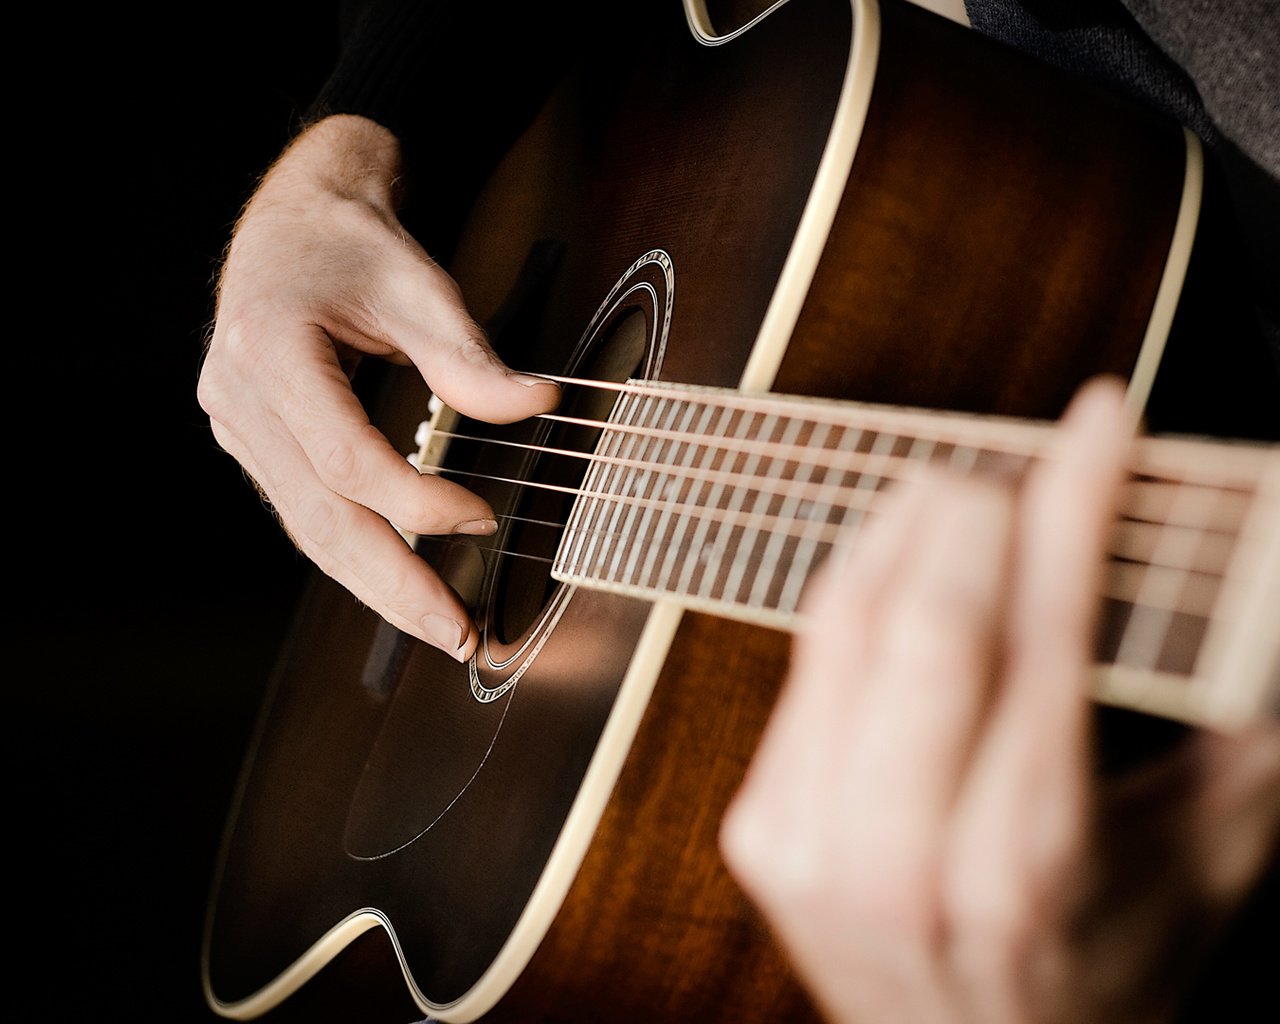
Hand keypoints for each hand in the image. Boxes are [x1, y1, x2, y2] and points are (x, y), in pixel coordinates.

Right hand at [198, 115, 560, 659]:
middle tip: (456, 633)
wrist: (294, 220)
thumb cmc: (353, 242)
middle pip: (320, 518)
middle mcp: (237, 396)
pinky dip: (356, 551)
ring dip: (376, 585)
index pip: (345, 458)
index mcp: (268, 348)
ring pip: (309, 529)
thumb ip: (469, 356)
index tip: (483, 520)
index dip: (417, 501)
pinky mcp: (253, 441)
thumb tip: (537, 404)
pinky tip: (400, 581)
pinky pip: (306, 512)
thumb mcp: (418, 285)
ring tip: (438, 626)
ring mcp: (236, 424)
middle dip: (394, 584)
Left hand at [720, 378, 1279, 1022]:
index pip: (1042, 636)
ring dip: (911, 529)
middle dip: (983, 507)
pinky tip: (905, 554)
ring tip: (973, 492)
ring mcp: (808, 843)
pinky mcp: (759, 826)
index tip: (1101, 423)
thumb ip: (1246, 726)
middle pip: (925, 618)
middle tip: (1032, 461)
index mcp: (1027, 870)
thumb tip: (1266, 574)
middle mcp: (898, 859)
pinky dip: (859, 580)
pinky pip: (805, 657)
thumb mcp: (1203, 864)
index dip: (1074, 505)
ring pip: (847, 621)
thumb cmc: (1098, 970)